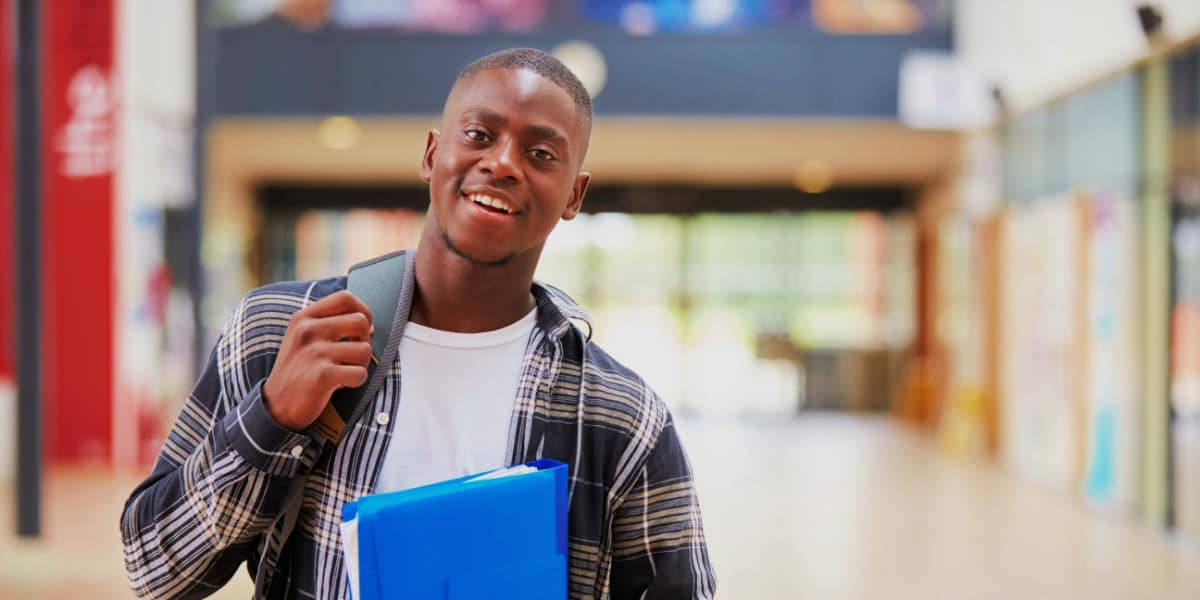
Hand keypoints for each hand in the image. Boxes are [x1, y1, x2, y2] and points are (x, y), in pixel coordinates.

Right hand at [262, 291, 373, 430]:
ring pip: (365, 349)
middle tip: (351, 355)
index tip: (360, 329)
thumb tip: (368, 322)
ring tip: (343, 371)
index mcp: (304, 317)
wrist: (275, 405)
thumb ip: (329, 323)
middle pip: (360, 321)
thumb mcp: (303, 337)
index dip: (362, 311)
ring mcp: (315, 352)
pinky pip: (360, 373)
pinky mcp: (322, 375)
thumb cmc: (298, 370)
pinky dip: (356, 381)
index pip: (345, 298)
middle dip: (364, 340)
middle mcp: (308, 330)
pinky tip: (340, 384)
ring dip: (361, 364)